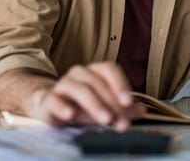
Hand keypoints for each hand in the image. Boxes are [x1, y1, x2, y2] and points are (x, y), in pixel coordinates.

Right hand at [31, 62, 145, 130]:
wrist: (50, 105)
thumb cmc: (81, 104)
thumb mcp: (104, 105)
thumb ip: (122, 107)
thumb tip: (141, 109)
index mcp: (95, 71)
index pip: (110, 70)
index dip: (120, 84)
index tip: (129, 102)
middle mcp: (80, 73)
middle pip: (97, 82)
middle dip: (111, 103)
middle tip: (120, 120)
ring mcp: (63, 84)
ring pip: (79, 89)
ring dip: (94, 104)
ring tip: (105, 119)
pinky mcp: (49, 99)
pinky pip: (55, 100)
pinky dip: (63, 107)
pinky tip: (71, 115)